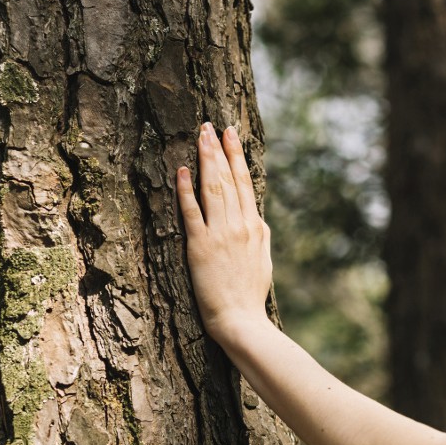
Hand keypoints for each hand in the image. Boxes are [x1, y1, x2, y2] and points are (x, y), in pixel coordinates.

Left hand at [176, 122, 272, 342]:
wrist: (241, 320)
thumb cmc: (250, 294)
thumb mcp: (263, 260)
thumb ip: (259, 235)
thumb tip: (257, 217)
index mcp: (254, 226)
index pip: (245, 182)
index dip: (236, 155)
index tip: (230, 133)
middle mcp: (238, 224)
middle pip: (228, 178)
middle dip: (218, 149)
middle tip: (209, 124)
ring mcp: (219, 234)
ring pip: (212, 188)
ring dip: (205, 160)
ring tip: (199, 136)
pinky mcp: (200, 246)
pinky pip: (192, 213)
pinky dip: (186, 190)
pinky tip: (182, 171)